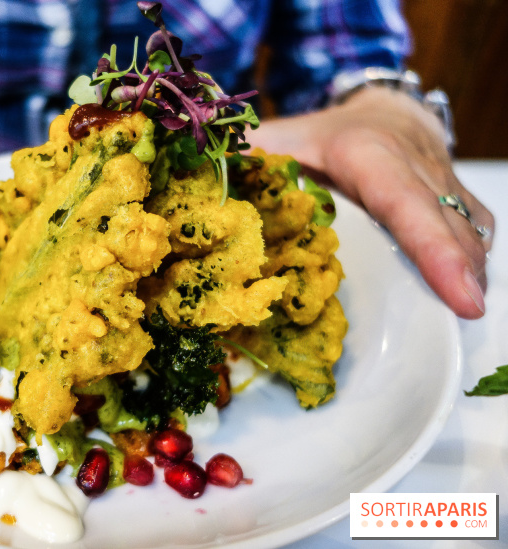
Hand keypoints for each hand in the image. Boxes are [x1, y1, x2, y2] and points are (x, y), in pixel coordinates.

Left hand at [249, 86, 493, 319]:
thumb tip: (207, 189)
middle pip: (444, 222)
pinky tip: (463, 287)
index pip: (405, 203)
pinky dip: (471, 258)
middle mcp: (415, 167)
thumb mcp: (281, 137)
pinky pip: (474, 227)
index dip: (433, 249)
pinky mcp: (457, 197)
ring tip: (463, 308)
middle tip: (467, 313)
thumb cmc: (323, 133)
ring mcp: (443, 182)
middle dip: (459, 269)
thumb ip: (248, 161)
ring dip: (469, 268)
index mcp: (368, 156)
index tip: (460, 295)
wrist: (383, 110)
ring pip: (468, 227)